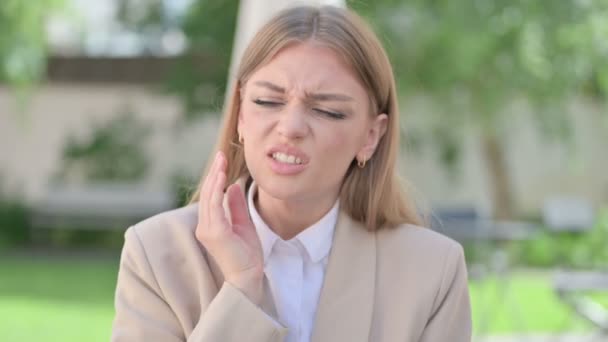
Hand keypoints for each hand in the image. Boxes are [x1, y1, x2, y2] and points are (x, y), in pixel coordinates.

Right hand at [195, 152, 263, 304]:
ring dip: (215, 177)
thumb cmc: (247, 254)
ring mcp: (207, 230)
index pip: (211, 196)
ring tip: (221, 161)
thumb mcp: (243, 223)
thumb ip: (235, 206)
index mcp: (210, 224)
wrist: (249, 276)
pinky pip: (214, 206)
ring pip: (209, 197)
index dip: (215, 178)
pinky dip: (217, 190)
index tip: (222, 161)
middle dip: (214, 173)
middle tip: (220, 155)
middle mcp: (205, 226)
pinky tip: (223, 177)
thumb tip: (232, 186)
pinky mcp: (214, 233)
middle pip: (208, 194)